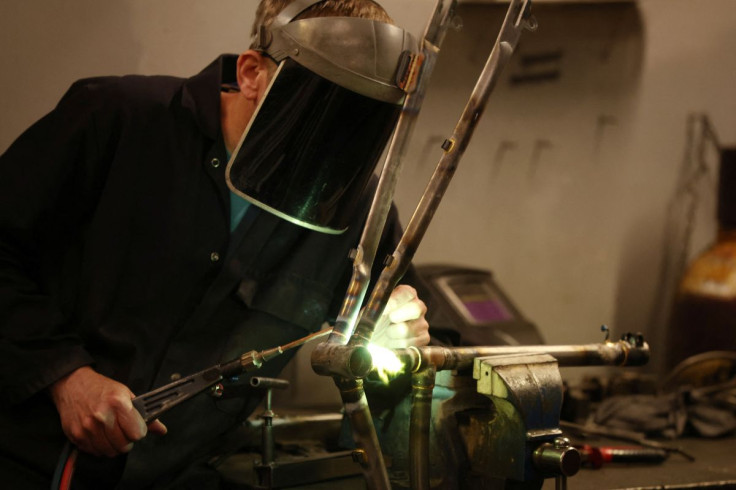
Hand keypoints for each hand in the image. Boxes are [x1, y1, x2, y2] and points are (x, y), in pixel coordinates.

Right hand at [48, 366, 166, 456]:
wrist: (72, 384)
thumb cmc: (101, 388)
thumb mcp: (126, 394)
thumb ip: (144, 414)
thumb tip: (161, 430)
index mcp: (118, 403)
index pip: (137, 434)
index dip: (139, 432)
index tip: (136, 428)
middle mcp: (102, 417)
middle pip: (124, 446)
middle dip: (127, 440)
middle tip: (123, 430)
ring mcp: (87, 428)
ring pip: (110, 452)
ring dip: (113, 445)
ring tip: (111, 432)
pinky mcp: (76, 435)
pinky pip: (95, 452)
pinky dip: (99, 447)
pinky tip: (99, 434)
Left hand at [371, 284, 429, 348]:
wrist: (374, 341)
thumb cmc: (373, 323)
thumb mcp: (369, 312)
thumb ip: (375, 308)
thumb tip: (381, 310)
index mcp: (405, 294)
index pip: (407, 292)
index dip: (394, 301)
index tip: (383, 310)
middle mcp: (417, 306)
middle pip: (416, 308)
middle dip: (396, 317)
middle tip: (387, 321)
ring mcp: (422, 323)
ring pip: (408, 329)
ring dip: (392, 334)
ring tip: (387, 333)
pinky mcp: (424, 338)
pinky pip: (412, 343)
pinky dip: (397, 345)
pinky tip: (393, 342)